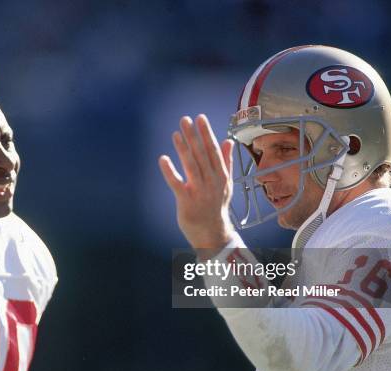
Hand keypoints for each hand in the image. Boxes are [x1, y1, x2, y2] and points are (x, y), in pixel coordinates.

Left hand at [158, 114, 234, 249]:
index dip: (206, 133)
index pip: (213, 150)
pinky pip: (176, 183)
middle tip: (185, 120)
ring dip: (183, 148)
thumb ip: (226, 162)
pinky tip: (163, 158)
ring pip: (191, 166)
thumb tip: (228, 141)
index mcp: (221, 175)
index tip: (200, 118)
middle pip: (201, 155)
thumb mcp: (225, 184)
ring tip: (175, 133)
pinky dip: (169, 171)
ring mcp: (199, 191)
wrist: (212, 233)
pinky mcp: (186, 201)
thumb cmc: (217, 206)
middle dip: (193, 136)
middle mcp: (211, 181)